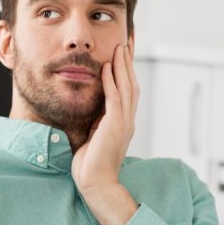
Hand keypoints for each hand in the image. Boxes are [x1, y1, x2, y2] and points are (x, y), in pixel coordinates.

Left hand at [71, 44, 138, 191]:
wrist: (96, 183)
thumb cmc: (91, 164)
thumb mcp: (94, 135)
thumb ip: (97, 119)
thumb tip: (91, 105)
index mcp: (124, 122)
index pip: (128, 90)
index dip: (127, 70)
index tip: (125, 52)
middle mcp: (127, 119)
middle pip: (132, 83)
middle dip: (129, 61)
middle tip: (127, 41)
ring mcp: (124, 122)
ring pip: (126, 87)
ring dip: (122, 66)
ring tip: (119, 47)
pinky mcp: (114, 126)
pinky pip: (114, 98)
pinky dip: (111, 81)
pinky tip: (107, 67)